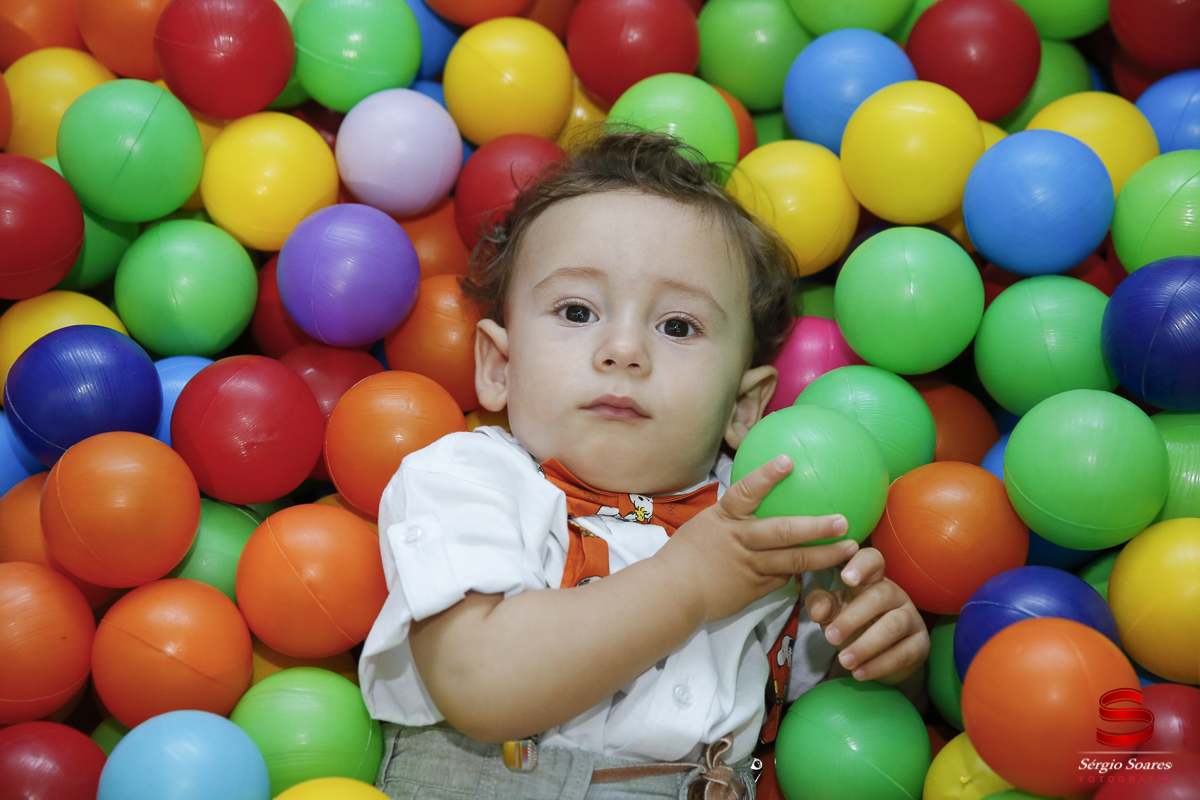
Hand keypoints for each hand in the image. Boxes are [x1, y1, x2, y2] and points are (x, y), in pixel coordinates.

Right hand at [661, 454, 858, 624]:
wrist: (672, 593)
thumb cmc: (687, 554)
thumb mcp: (707, 523)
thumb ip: (734, 512)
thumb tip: (760, 491)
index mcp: (724, 519)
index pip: (746, 492)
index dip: (767, 476)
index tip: (788, 460)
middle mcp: (740, 541)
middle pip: (783, 532)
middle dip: (816, 526)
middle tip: (843, 520)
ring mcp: (749, 567)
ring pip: (793, 561)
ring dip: (825, 555)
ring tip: (851, 548)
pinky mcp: (754, 589)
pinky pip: (783, 579)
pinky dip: (802, 573)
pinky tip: (826, 570)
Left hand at [804, 547, 929, 683]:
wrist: (880, 658)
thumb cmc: (853, 624)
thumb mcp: (832, 612)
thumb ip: (821, 605)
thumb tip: (819, 610)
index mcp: (873, 580)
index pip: (873, 560)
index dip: (861, 565)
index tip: (845, 577)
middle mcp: (895, 594)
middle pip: (880, 596)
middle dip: (853, 618)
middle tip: (830, 638)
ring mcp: (911, 618)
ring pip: (893, 626)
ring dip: (865, 645)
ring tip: (843, 661)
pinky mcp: (920, 644)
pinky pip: (903, 653)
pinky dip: (879, 665)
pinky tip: (859, 673)